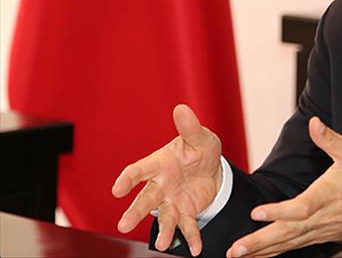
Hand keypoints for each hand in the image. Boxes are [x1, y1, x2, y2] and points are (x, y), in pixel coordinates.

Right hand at [112, 104, 222, 255]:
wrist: (212, 169)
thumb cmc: (199, 150)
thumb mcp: (200, 137)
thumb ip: (190, 128)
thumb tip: (181, 109)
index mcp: (160, 163)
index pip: (139, 170)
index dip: (128, 178)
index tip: (117, 189)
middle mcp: (161, 185)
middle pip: (146, 199)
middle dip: (135, 211)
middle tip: (123, 225)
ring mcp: (172, 200)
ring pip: (164, 216)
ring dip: (163, 230)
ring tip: (163, 243)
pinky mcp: (185, 212)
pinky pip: (187, 226)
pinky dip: (191, 238)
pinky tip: (194, 249)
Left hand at [226, 117, 341, 256]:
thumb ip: (330, 139)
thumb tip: (313, 122)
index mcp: (328, 196)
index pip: (301, 207)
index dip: (279, 211)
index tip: (256, 213)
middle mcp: (322, 218)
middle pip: (288, 233)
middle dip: (260, 242)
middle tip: (236, 250)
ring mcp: (320, 231)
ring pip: (288, 244)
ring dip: (262, 251)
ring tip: (238, 255)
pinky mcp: (320, 237)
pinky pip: (294, 246)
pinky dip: (275, 252)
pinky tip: (259, 255)